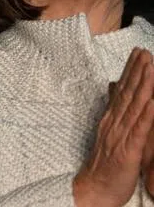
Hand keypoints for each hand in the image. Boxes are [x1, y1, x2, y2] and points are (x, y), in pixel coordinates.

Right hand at [74, 48, 153, 206]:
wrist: (93, 189)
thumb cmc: (104, 164)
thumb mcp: (107, 134)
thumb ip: (113, 111)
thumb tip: (113, 88)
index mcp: (111, 119)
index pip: (122, 90)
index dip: (131, 71)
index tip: (138, 53)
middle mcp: (115, 123)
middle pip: (128, 93)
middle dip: (137, 71)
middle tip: (145, 51)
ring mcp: (121, 135)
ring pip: (134, 106)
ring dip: (143, 86)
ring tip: (151, 67)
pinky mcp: (128, 150)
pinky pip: (140, 130)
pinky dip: (147, 114)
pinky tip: (153, 101)